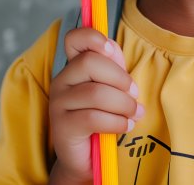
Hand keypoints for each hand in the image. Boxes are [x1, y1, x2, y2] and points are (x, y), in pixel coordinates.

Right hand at [48, 27, 143, 184]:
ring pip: (96, 93)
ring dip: (124, 104)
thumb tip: (113, 49)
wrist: (89, 157)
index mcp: (74, 66)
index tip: (109, 48)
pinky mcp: (62, 126)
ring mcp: (59, 103)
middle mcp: (62, 81)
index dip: (92, 37)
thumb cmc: (104, 115)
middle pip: (89, 63)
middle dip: (120, 78)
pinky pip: (94, 118)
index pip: (73, 39)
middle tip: (134, 94)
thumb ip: (113, 65)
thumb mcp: (112, 87)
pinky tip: (125, 126)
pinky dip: (117, 122)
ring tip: (135, 114)